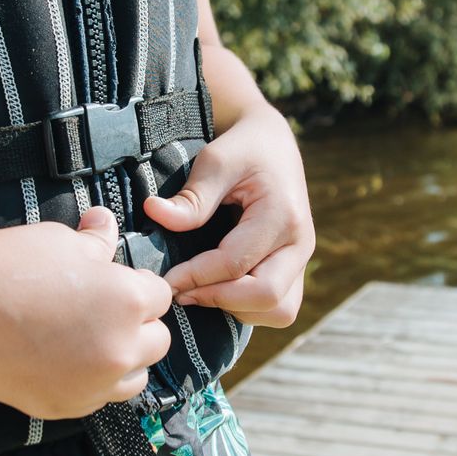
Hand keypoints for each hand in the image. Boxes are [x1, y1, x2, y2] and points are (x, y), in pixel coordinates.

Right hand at [0, 207, 173, 418]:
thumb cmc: (6, 265)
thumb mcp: (59, 240)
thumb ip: (95, 242)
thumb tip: (106, 225)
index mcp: (128, 302)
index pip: (160, 295)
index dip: (137, 285)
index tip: (115, 282)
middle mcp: (120, 350)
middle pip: (157, 341)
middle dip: (138, 324)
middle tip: (103, 310)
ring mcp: (93, 386)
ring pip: (134, 377)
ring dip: (124, 358)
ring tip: (90, 339)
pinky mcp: (64, 407)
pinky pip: (97, 398)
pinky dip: (91, 382)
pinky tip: (64, 361)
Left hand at [142, 102, 313, 326]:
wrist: (272, 145)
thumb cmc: (243, 149)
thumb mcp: (216, 160)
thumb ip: (192, 195)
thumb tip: (154, 214)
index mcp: (283, 214)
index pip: (236, 263)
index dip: (196, 277)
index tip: (165, 280)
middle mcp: (300, 243)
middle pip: (267, 297)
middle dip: (219, 300)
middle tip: (181, 292)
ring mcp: (302, 259)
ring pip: (279, 310)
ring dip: (238, 309)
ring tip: (201, 291)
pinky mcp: (296, 268)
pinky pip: (280, 307)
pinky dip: (249, 308)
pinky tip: (220, 290)